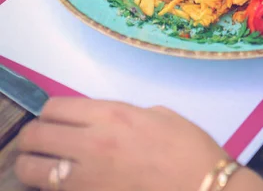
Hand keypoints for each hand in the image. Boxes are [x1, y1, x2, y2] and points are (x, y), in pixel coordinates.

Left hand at [14, 98, 262, 190]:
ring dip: (30, 164)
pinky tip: (59, 184)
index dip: (48, 111)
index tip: (52, 116)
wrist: (204, 189)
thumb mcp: (158, 114)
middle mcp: (92, 144)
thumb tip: (104, 120)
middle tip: (36, 140)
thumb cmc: (188, 147)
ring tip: (39, 164)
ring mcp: (87, 178)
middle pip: (36, 136)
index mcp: (112, 115)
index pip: (55, 108)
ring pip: (33, 171)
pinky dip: (50, 187)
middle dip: (30, 137)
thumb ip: (124, 114)